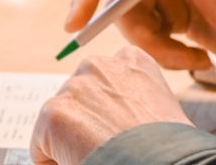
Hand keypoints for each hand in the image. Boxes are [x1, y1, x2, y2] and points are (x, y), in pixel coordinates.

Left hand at [32, 47, 187, 163]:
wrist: (164, 164)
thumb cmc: (174, 149)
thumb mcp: (164, 113)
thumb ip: (136, 106)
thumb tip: (120, 125)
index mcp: (133, 61)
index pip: (109, 84)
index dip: (112, 117)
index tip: (124, 136)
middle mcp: (99, 65)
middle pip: (80, 100)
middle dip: (88, 126)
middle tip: (109, 150)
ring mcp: (74, 88)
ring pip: (62, 124)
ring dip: (72, 144)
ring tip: (100, 158)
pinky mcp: (53, 114)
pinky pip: (41, 146)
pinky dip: (53, 162)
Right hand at [65, 0, 215, 71]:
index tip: (75, 22)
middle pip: (122, 0)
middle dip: (139, 31)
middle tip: (164, 50)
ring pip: (136, 24)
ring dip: (159, 48)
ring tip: (192, 56)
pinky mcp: (177, 18)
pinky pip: (153, 39)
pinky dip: (169, 54)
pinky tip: (198, 56)